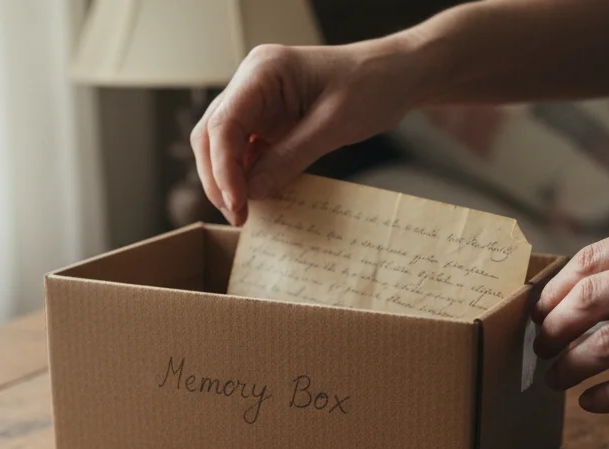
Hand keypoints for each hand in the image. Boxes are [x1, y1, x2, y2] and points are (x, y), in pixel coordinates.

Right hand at [191, 39, 421, 224]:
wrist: (396, 75)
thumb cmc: (371, 86)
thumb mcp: (333, 126)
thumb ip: (290, 158)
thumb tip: (251, 193)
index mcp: (262, 71)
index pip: (224, 123)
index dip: (223, 168)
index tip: (237, 204)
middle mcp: (251, 83)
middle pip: (212, 134)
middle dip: (219, 178)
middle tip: (237, 216)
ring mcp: (258, 101)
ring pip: (223, 145)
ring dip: (229, 180)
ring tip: (244, 214)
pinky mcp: (268, 120)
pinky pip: (246, 150)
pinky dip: (247, 176)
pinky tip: (256, 199)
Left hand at [531, 216, 608, 412]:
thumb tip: (589, 292)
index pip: (594, 258)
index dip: (556, 289)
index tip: (539, 310)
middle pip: (589, 299)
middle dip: (552, 328)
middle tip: (538, 348)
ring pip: (606, 344)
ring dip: (569, 365)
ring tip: (553, 379)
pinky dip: (604, 396)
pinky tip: (589, 402)